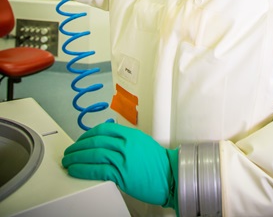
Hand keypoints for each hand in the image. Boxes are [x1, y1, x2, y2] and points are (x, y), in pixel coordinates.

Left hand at [62, 122, 178, 208]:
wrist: (170, 176)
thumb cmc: (158, 163)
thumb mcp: (142, 143)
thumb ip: (126, 141)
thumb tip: (108, 144)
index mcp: (130, 135)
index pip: (103, 130)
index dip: (88, 135)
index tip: (80, 140)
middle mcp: (125, 144)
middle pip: (95, 141)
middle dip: (78, 147)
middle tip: (70, 152)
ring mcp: (123, 159)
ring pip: (94, 154)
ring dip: (77, 158)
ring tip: (68, 161)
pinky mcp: (121, 174)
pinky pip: (97, 170)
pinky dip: (83, 170)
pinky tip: (76, 170)